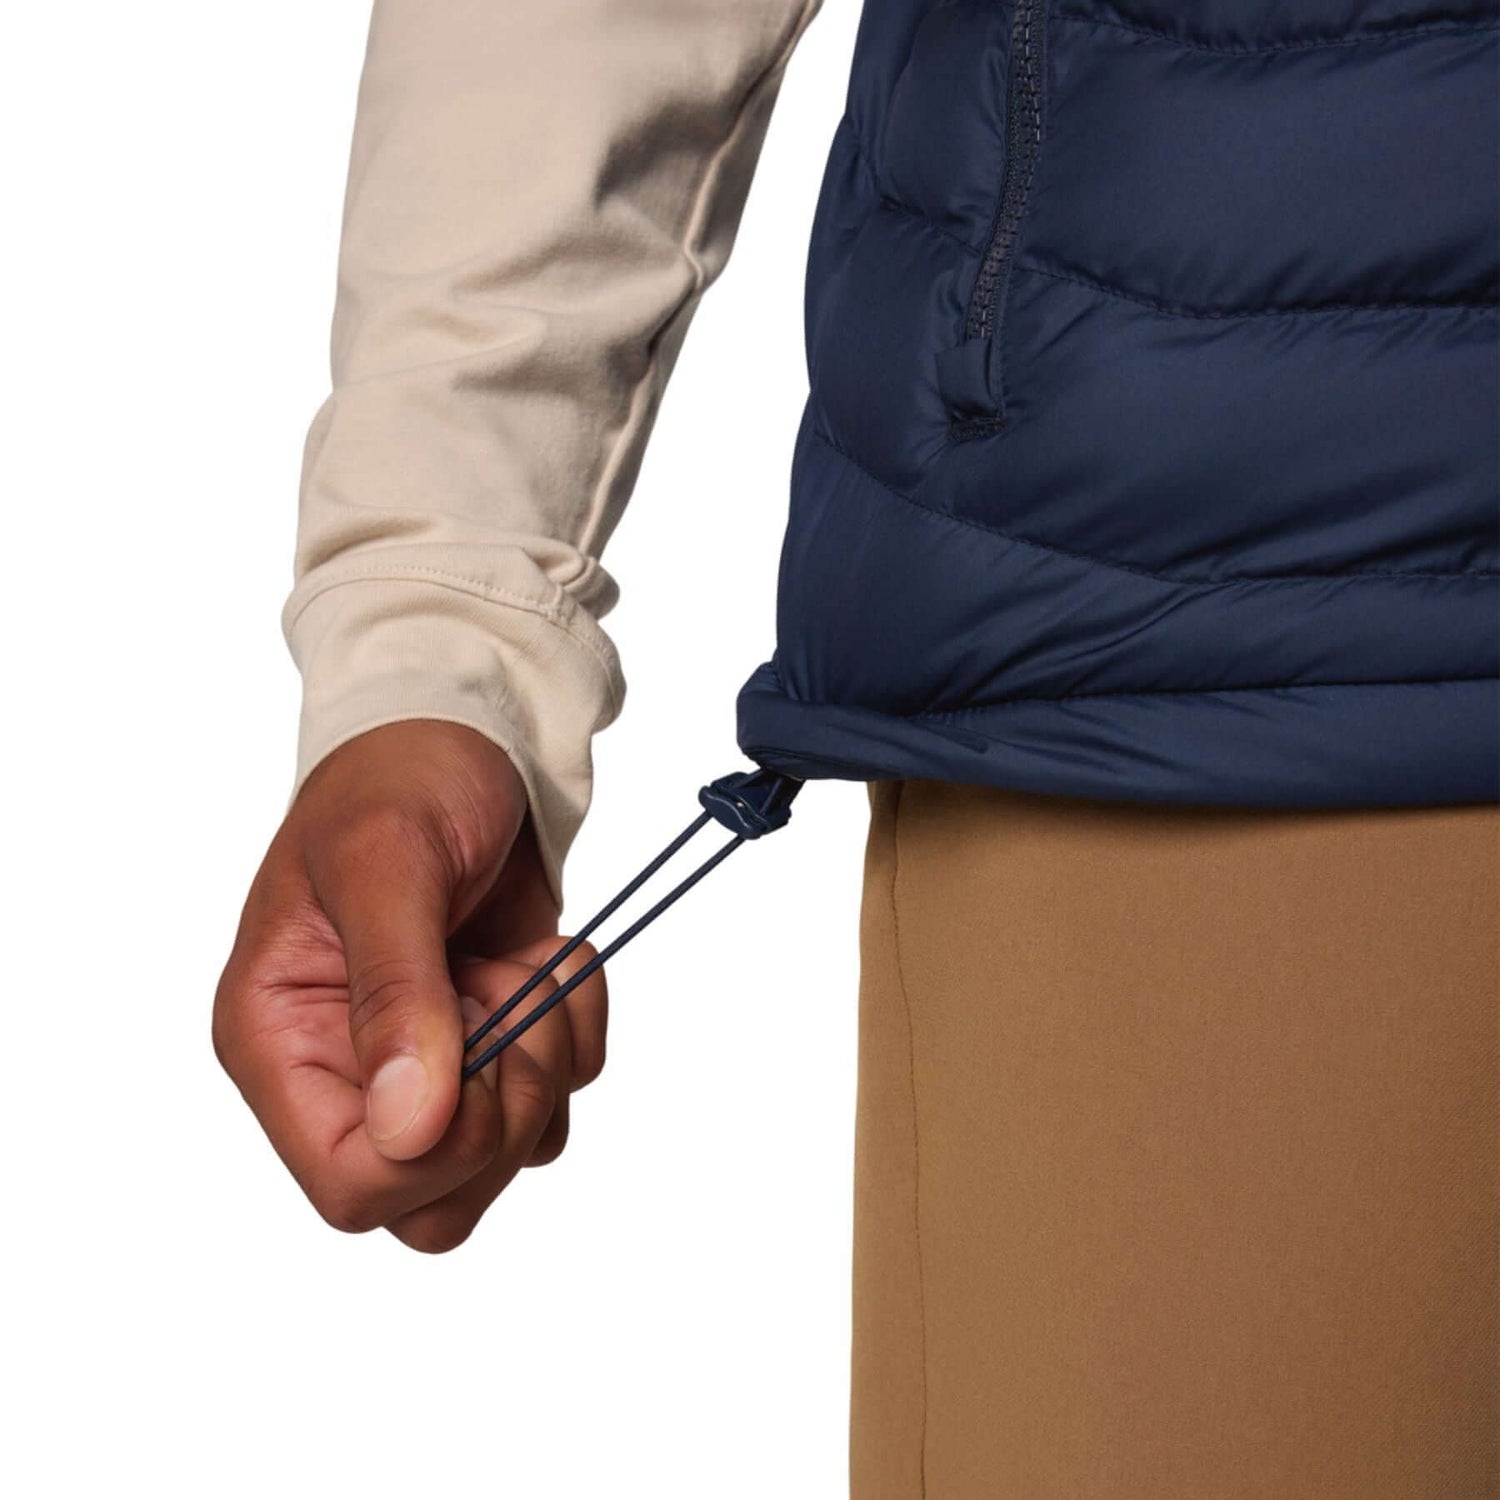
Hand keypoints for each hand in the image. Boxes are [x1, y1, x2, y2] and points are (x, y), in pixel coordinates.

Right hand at [213, 721, 605, 1251]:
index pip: (351, 1186)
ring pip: (510, 1157)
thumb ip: (396, 994)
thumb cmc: (399, 777)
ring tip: (517, 961)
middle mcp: (344, 1073)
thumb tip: (411, 1130)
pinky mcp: (491, 1045)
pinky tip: (541, 954)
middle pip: (436, 1205)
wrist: (465, 737)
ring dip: (547, 1058)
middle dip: (504, 1112)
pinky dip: (577, 1028)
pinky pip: (562, 1095)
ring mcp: (426, 1066)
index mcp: (280, 1041)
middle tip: (507, 1000)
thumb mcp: (386, 863)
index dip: (436, 1150)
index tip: (479, 1051)